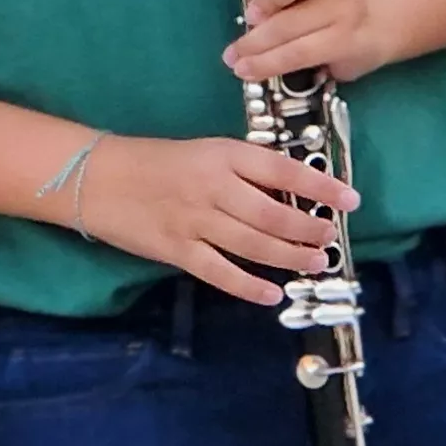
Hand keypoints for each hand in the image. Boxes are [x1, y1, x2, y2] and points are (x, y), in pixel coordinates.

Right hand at [71, 133, 355, 301]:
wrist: (97, 177)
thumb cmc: (154, 162)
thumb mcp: (202, 152)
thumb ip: (240, 171)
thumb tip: (288, 194)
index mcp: (221, 155)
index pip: (280, 170)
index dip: (318, 186)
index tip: (349, 199)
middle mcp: (212, 187)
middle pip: (271, 212)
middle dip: (307, 228)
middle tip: (328, 238)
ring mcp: (194, 221)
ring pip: (253, 244)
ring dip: (289, 256)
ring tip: (314, 262)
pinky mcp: (177, 250)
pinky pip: (220, 272)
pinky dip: (248, 285)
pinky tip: (271, 294)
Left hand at [206, 0, 385, 82]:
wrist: (373, 17)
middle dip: (265, 2)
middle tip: (250, 15)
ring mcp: (344, 7)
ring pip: (290, 27)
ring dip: (255, 46)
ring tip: (234, 57)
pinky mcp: (346, 41)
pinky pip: (300, 55)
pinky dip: (268, 64)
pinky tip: (247, 69)